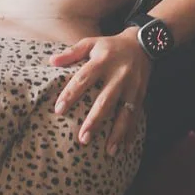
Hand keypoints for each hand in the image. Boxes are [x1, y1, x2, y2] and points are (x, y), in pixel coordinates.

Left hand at [50, 27, 151, 153]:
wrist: (143, 44)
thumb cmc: (110, 46)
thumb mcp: (91, 43)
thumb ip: (72, 52)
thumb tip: (51, 61)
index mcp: (102, 61)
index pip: (83, 79)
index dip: (71, 94)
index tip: (58, 110)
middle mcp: (118, 75)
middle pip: (105, 100)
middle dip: (95, 121)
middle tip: (83, 139)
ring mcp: (132, 87)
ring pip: (124, 113)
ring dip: (117, 133)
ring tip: (108, 152)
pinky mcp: (141, 95)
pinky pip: (136, 116)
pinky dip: (131, 133)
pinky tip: (126, 149)